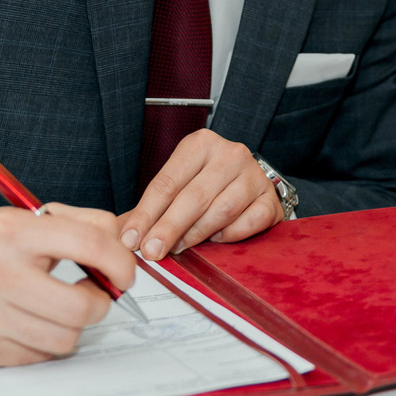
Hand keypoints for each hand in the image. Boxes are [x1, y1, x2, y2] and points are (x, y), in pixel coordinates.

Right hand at [0, 204, 133, 366]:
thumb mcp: (22, 220)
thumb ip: (78, 224)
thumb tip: (126, 244)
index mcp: (12, 231)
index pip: (88, 244)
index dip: (120, 262)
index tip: (125, 273)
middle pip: (82, 306)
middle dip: (99, 305)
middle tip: (92, 297)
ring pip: (65, 339)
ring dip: (71, 328)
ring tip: (56, 311)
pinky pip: (38, 358)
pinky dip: (43, 344)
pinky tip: (27, 325)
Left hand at [120, 129, 281, 259]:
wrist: (250, 182)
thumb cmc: (209, 183)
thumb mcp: (180, 182)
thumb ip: (154, 207)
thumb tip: (125, 235)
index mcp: (200, 144)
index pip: (167, 182)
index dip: (146, 214)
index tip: (131, 239)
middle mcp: (230, 154)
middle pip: (193, 197)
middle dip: (168, 228)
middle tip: (152, 251)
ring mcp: (254, 175)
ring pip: (221, 210)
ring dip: (197, 234)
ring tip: (181, 247)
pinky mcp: (270, 199)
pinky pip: (248, 223)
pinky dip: (229, 235)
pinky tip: (217, 238)